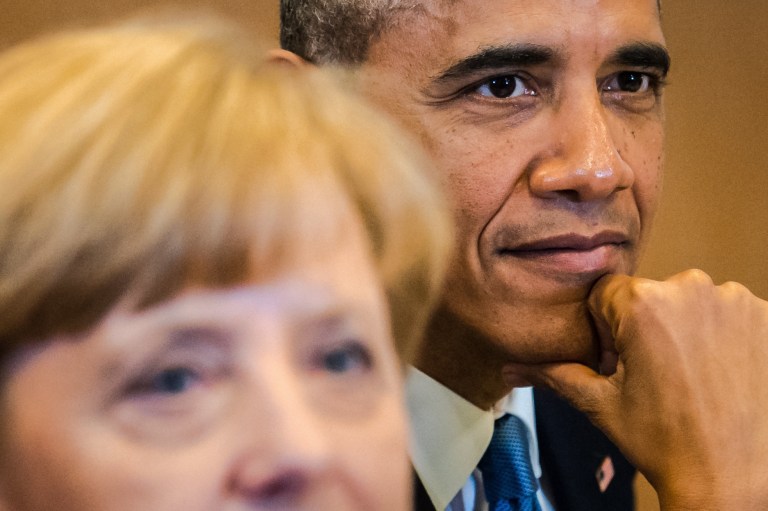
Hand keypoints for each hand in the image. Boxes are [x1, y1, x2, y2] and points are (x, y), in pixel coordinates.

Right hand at [505, 270, 767, 509]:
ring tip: (691, 377)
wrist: (735, 479)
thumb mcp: (601, 404)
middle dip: (647, 327)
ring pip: (693, 303)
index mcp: (644, 304)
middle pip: (652, 295)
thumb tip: (509, 369)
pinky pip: (733, 314)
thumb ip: (554, 374)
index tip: (620, 359)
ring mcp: (737, 302)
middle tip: (654, 374)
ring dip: (688, 329)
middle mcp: (693, 289)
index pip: (607, 293)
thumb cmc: (668, 443)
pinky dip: (726, 337)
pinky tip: (721, 374)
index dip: (607, 328)